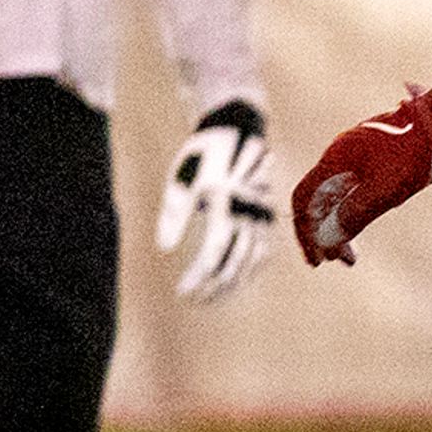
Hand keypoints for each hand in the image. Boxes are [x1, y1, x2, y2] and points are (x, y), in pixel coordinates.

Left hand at [159, 102, 278, 301]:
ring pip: (251, 261)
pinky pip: (262, 252)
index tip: (183, 293)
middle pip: (235, 263)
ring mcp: (261, 216)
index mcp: (224, 204)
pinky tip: (234, 281)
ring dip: (233, 284)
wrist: (239, 130)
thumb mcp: (182, 180)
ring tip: (213, 298)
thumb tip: (166, 251)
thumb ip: (174, 216)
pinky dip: (248, 270)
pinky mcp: (266, 217)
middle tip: (195, 301)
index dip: (198, 277)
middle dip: (215, 287)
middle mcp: (248, 213)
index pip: (213, 253)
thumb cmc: (203, 155)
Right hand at [295, 88, 431, 265]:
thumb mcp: (386, 188)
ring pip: (337, 197)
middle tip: (337, 261)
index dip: (305, 231)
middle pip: (319, 201)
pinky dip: (354, 212)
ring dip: (340, 227)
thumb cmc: (415, 152)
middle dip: (324, 234)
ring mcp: (355, 158)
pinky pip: (353, 191)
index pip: (304, 199)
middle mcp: (339, 157)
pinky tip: (362, 227)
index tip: (317, 259)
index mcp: (334, 159)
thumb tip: (327, 240)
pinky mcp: (372, 160)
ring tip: (351, 257)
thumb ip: (355, 213)